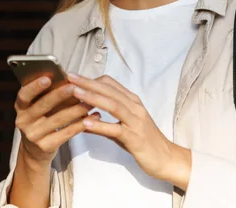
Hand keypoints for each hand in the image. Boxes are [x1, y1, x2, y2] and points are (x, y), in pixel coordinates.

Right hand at [14, 75, 100, 165]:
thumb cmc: (40, 122)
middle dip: (59, 95)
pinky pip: (66, 133)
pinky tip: (92, 118)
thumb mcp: (36, 109)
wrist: (34, 152)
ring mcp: (33, 135)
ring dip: (75, 110)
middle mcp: (23, 121)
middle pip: (42, 106)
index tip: (48, 78)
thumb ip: (46, 96)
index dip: (34, 86)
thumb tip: (67, 79)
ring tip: (90, 102)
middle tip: (74, 87)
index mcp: (21, 108)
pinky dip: (80, 125)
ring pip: (57, 119)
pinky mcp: (45, 146)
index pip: (24, 95)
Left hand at [67, 73, 191, 190]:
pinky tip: (86, 123)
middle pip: (109, 90)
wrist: (166, 158)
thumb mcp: (123, 127)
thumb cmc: (143, 141)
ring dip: (92, 97)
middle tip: (70, 77)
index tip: (75, 79)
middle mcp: (134, 107)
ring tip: (75, 93)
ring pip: (113, 105)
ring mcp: (136, 121)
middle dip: (88, 83)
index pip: (110, 84)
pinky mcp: (135, 137)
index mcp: (131, 101)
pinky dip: (100, 125)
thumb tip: (84, 115)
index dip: (91, 80)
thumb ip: (106, 119)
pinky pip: (116, 129)